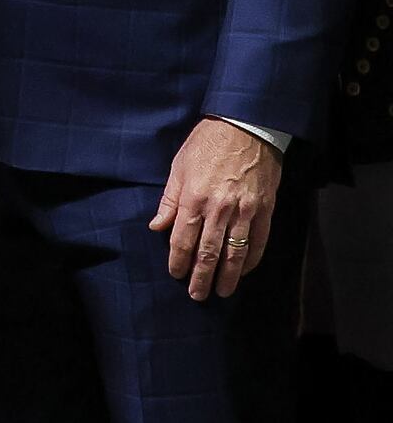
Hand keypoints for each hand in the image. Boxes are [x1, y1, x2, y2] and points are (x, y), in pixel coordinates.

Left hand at [151, 117, 283, 300]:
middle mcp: (218, 208)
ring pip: (236, 252)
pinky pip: (260, 241)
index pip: (183, 239)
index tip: (176, 275)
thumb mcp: (179, 167)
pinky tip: (246, 270)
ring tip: (223, 291)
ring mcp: (245, 211)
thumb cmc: (206, 144)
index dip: (178, 260)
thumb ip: (169, 200)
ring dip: (229, 275)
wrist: (246, 127)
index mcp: (193, 198)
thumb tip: (157, 227)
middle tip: (198, 295)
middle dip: (202, 276)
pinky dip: (252, 259)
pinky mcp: (266, 209)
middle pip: (209, 251)